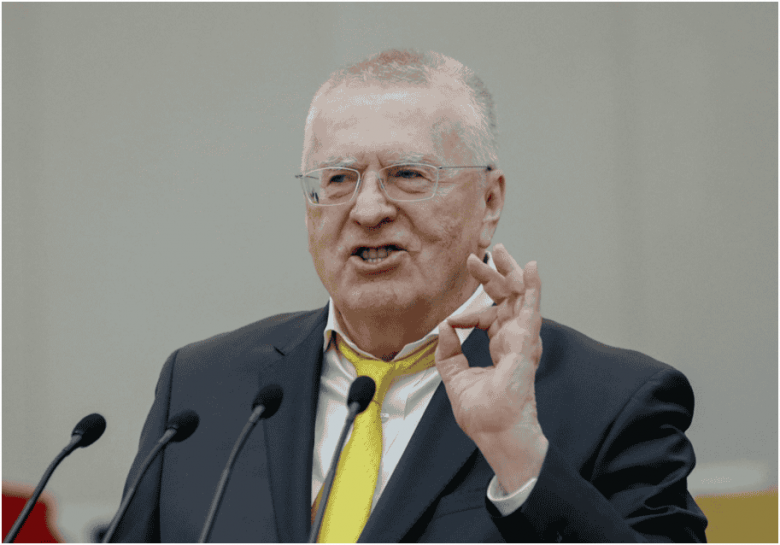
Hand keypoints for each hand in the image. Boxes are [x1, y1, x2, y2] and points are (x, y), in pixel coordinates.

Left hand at [435, 243, 547, 491]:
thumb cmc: (484, 413)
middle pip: (507, 299)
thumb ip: (449, 352)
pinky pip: (531, 309)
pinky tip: (530, 268)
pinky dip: (531, 287)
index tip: (452, 321)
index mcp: (501, 346)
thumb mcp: (456, 377)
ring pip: (519, 297)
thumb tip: (444, 326)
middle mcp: (514, 339)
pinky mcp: (526, 343)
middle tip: (479, 257)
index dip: (468, 313)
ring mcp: (523, 340)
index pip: (488, 316)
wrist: (495, 431)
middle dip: (493, 276)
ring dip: (509, 272)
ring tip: (501, 251)